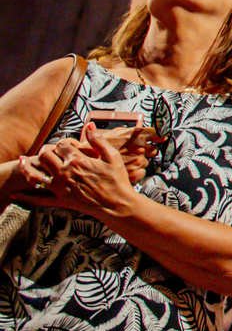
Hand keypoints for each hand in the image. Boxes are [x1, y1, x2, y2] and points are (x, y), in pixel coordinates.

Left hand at [17, 125, 137, 218]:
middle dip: (45, 150)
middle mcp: (65, 173)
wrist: (116, 205)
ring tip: (23, 162)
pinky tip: (16, 193)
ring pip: (35, 175)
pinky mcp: (59, 200)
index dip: (62, 142)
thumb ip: (98, 140)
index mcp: (77, 160)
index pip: (61, 145)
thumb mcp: (112, 157)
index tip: (67, 145)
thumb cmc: (117, 181)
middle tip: (49, 151)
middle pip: (45, 156)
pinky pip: (38, 199)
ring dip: (27, 167)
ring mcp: (60, 188)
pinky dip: (25, 196)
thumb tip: (89, 125)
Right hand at [97, 125, 155, 185]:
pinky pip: (141, 173)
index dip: (158, 137)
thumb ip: (123, 131)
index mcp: (137, 135)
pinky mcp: (135, 173)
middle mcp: (140, 148)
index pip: (156, 134)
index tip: (161, 138)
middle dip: (145, 152)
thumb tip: (131, 128)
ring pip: (145, 162)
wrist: (86, 163)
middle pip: (152, 150)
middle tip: (134, 154)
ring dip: (138, 162)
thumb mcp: (110, 134)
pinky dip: (136, 173)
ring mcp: (138, 161)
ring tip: (125, 163)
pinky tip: (127, 171)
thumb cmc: (96, 147)